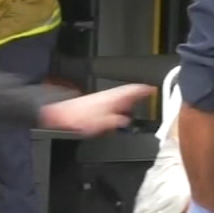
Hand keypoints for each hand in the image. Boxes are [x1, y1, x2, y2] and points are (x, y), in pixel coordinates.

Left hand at [38, 83, 154, 136]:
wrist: (60, 114)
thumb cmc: (78, 117)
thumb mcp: (102, 123)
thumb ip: (116, 121)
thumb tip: (125, 120)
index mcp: (113, 97)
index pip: (132, 90)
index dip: (144, 89)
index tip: (153, 88)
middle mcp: (108, 96)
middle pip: (127, 93)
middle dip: (138, 94)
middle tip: (149, 96)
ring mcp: (101, 99)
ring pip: (119, 97)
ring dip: (128, 100)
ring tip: (137, 104)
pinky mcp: (95, 103)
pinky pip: (112, 102)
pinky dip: (119, 105)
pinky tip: (119, 112)